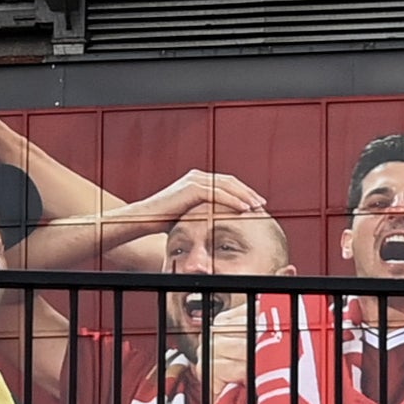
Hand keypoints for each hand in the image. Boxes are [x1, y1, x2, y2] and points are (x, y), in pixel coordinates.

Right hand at [139, 167, 264, 224]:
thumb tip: (216, 226)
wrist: (141, 220)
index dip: (242, 193)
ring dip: (245, 196)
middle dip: (247, 192)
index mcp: (196, 181)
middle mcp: (196, 177)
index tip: (254, 204)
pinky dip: (234, 201)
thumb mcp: (187, 216)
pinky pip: (219, 194)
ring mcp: (194, 180)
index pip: (225, 184)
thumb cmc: (162, 222)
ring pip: (227, 186)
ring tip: (258, 207)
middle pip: (230, 182)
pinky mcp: (192, 188)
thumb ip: (203, 215)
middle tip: (262, 204)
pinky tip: (245, 209)